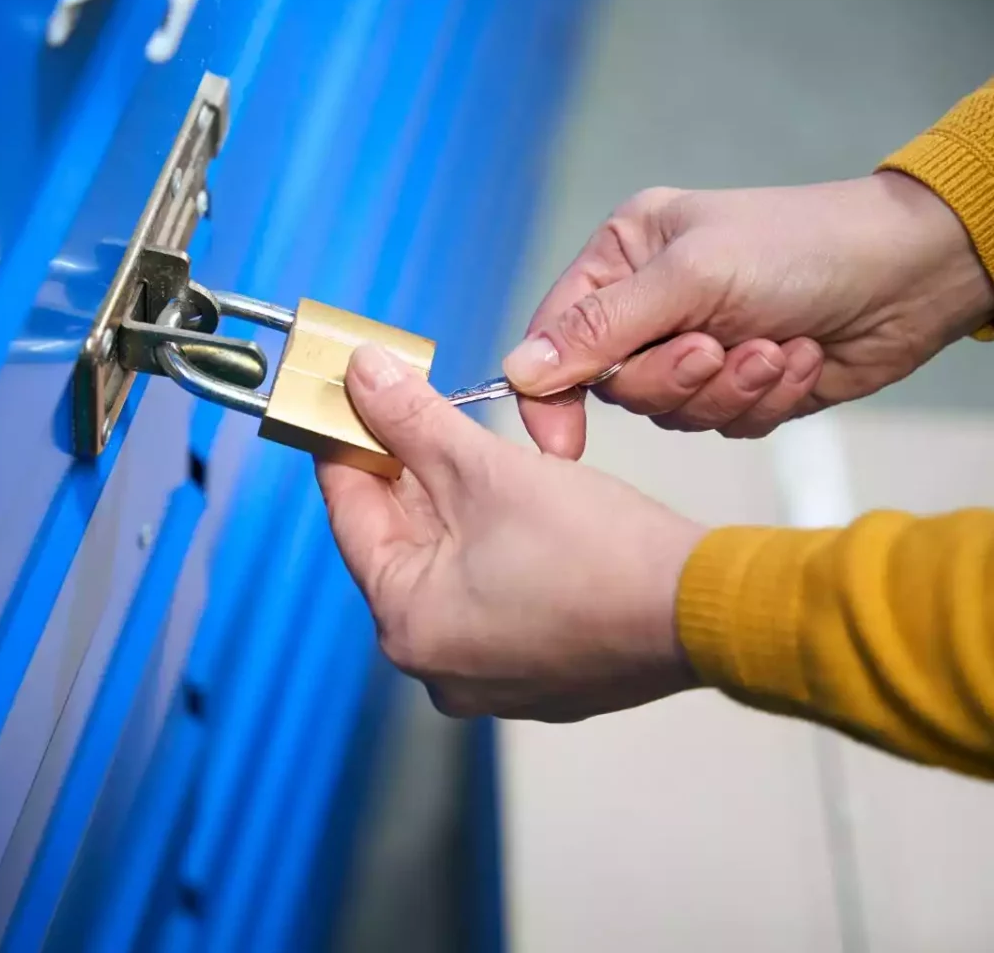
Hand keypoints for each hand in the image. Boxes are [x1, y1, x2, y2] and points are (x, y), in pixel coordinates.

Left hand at [316, 344, 704, 719]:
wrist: (704, 608)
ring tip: (463, 446)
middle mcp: (435, 665)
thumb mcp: (486, 468)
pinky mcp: (535, 673)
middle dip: (405, 471)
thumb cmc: (596, 550)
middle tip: (407, 408)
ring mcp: (487, 676)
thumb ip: (412, 418)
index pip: (350, 514)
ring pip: (448, 568)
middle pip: (400, 543)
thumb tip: (362, 374)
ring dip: (451, 507)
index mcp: (406, 623)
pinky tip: (510, 506)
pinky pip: (489, 596)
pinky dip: (490, 549)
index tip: (346, 400)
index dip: (347, 443)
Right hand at [505, 172, 993, 456]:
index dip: (553, 392)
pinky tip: (797, 357)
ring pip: (671, 412)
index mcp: (624, 257)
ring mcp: (696, 346)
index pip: (557, 335)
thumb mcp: (689, 277)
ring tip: (773, 348)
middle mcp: (652, 304)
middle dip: (674, 378)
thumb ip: (601, 330)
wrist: (912, 275)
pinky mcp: (740, 386)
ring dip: (727, 389)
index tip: (563, 444)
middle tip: (717, 348)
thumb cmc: (799, 248)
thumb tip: (518, 372)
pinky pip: (722, 422)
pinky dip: (762, 399)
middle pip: (618, 385)